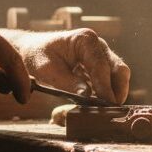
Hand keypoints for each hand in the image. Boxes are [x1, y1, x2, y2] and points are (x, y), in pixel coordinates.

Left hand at [3, 29, 129, 104]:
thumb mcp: (46, 70)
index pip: (101, 66)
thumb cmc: (37, 57)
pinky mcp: (101, 66)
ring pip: (119, 75)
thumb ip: (67, 82)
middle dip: (117, 91)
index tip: (106, 105)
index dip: (105, 87)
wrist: (32, 51)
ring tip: (104, 110)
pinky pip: (111, 81)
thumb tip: (87, 95)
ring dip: (114, 93)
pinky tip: (97, 106)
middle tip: (111, 111)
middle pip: (119, 69)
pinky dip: (107, 93)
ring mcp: (102, 55)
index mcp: (85, 40)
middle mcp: (98, 45)